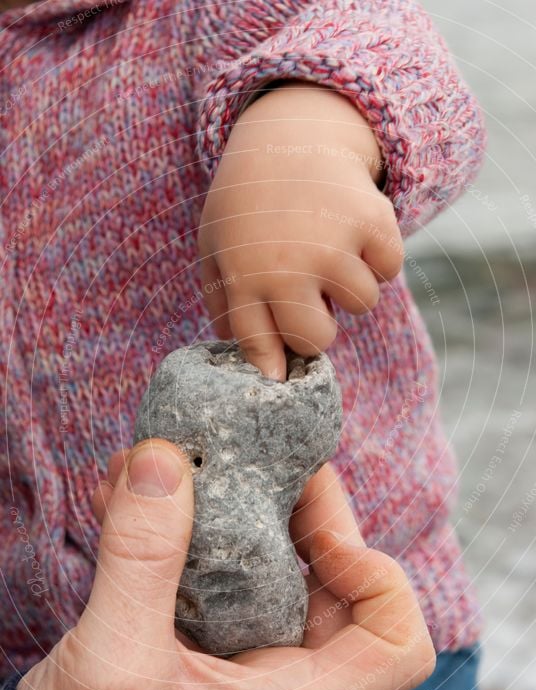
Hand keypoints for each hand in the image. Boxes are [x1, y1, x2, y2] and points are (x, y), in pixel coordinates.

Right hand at [18, 440, 434, 689]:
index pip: (398, 646)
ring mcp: (254, 677)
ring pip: (284, 581)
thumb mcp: (112, 655)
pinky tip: (147, 507)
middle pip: (342, 593)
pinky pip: (233, 588)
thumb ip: (142, 554)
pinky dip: (201, 541)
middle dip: (303, 519)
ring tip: (183, 476)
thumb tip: (166, 459)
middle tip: (262, 468)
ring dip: (243, 519)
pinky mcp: (218, 660)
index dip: (380, 577)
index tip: (318, 533)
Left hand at [198, 81, 403, 378]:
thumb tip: (257, 365)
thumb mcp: (217, 248)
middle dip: (317, 327)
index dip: (273, 366)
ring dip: (350, 283)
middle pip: (317, 340)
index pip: (259, 346)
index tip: (280, 376)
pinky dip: (379, 255)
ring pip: (361, 304)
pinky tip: (354, 231)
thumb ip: (225, 305)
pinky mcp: (371, 221)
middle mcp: (285, 266)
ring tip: (329, 249)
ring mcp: (331, 243)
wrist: (288, 134)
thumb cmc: (249, 206)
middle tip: (311, 296)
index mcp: (242, 276)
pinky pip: (390, 269)